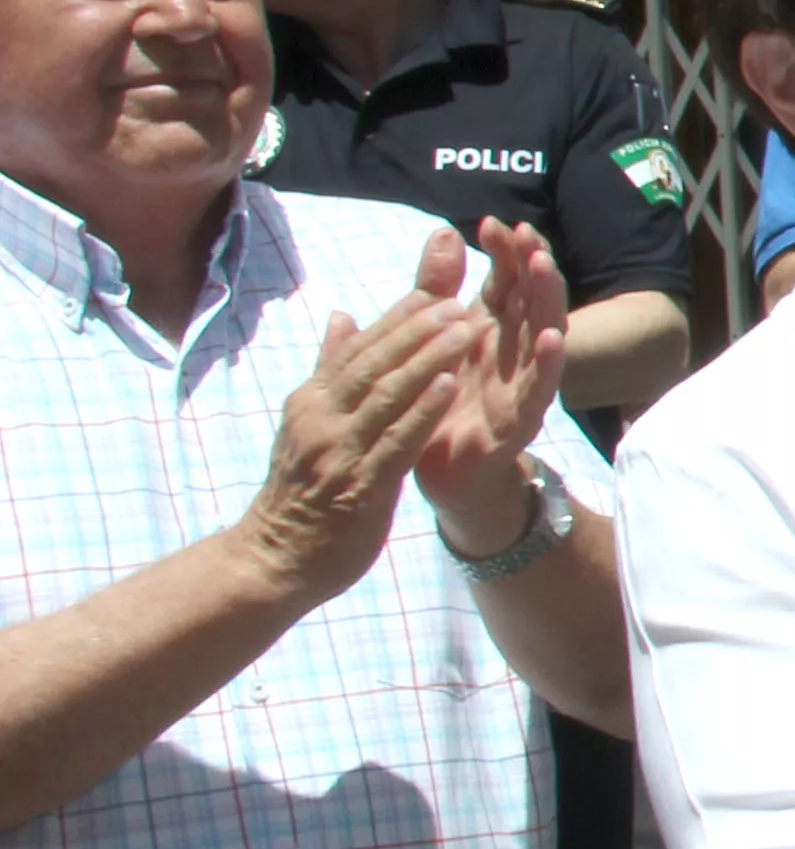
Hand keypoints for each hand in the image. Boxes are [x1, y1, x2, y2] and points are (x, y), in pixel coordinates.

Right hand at [239, 280, 487, 609]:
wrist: (274, 559)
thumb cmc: (300, 491)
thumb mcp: (310, 423)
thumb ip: (329, 371)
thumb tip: (341, 315)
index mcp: (313, 401)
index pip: (359, 349)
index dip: (398, 317)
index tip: (435, 288)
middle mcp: (322, 418)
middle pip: (374, 363)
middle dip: (417, 328)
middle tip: (458, 298)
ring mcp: (339, 450)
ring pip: (387, 394)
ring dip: (428, 358)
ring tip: (466, 328)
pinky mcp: (359, 485)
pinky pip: (395, 441)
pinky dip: (422, 411)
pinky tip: (450, 386)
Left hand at [412, 222, 571, 539]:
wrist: (439, 474)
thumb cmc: (438, 403)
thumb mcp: (430, 338)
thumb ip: (436, 289)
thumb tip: (444, 232)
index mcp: (489, 331)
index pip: (505, 281)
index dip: (504, 252)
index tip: (492, 223)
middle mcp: (512, 352)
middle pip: (531, 300)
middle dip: (533, 265)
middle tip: (527, 234)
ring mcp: (521, 384)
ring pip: (545, 335)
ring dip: (549, 301)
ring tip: (545, 268)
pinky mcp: (520, 420)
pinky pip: (540, 388)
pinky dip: (551, 363)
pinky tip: (554, 338)